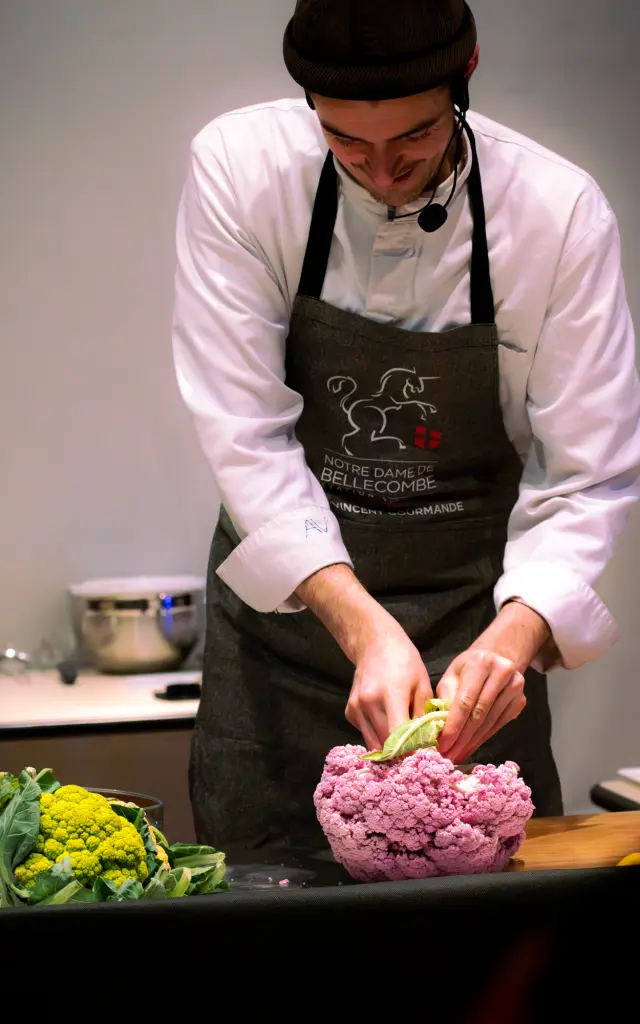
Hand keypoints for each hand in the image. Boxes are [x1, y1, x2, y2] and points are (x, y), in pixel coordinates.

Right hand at [346, 624, 432, 750]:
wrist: (374, 644)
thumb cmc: (404, 661)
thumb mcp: (422, 683)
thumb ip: (423, 714)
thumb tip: (426, 743)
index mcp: (391, 694)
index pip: (398, 735)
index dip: (411, 749)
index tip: (423, 753)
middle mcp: (368, 703)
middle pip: (386, 744)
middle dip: (402, 751)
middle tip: (415, 749)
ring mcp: (356, 708)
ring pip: (374, 744)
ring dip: (389, 747)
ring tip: (402, 738)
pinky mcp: (349, 712)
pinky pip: (365, 734)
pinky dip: (377, 735)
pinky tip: (386, 722)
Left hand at [436, 648, 525, 764]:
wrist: (497, 656)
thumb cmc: (468, 667)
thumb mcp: (452, 675)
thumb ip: (445, 697)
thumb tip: (439, 728)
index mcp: (480, 662)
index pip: (465, 701)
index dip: (453, 726)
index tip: (442, 744)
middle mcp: (502, 673)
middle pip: (478, 714)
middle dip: (461, 739)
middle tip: (447, 756)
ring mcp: (515, 687)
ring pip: (489, 723)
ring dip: (471, 743)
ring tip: (456, 755)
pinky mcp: (520, 701)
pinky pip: (498, 725)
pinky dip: (482, 739)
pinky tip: (470, 748)